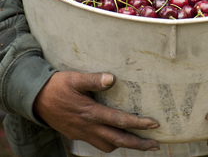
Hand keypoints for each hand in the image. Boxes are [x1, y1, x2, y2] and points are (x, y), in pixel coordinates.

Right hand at [33, 71, 159, 152]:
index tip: (154, 125)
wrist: (33, 99)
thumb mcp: (74, 79)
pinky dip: (110, 143)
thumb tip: (112, 78)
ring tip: (138, 142)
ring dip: (124, 145)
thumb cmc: (56, 87)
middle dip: (138, 145)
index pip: (120, 121)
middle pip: (118, 141)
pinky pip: (97, 144)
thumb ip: (93, 80)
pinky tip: (115, 136)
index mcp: (90, 113)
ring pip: (107, 146)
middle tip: (155, 145)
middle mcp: (88, 127)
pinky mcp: (76, 135)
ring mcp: (82, 133)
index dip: (139, 124)